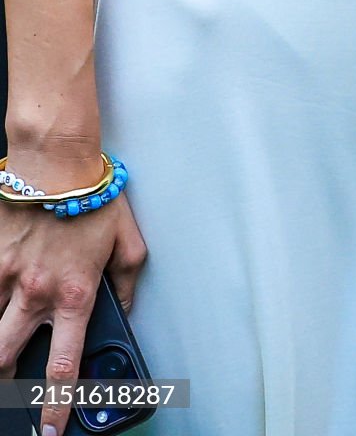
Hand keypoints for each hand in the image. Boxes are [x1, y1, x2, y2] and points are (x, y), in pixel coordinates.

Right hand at [0, 192, 146, 435]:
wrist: (55, 160)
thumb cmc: (93, 194)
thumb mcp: (128, 239)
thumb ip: (127, 280)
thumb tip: (126, 307)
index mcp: (75, 295)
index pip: (64, 367)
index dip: (56, 407)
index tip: (51, 430)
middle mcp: (36, 294)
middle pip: (7, 359)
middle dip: (7, 384)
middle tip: (13, 392)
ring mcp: (7, 278)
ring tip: (6, 348)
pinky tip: (1, 299)